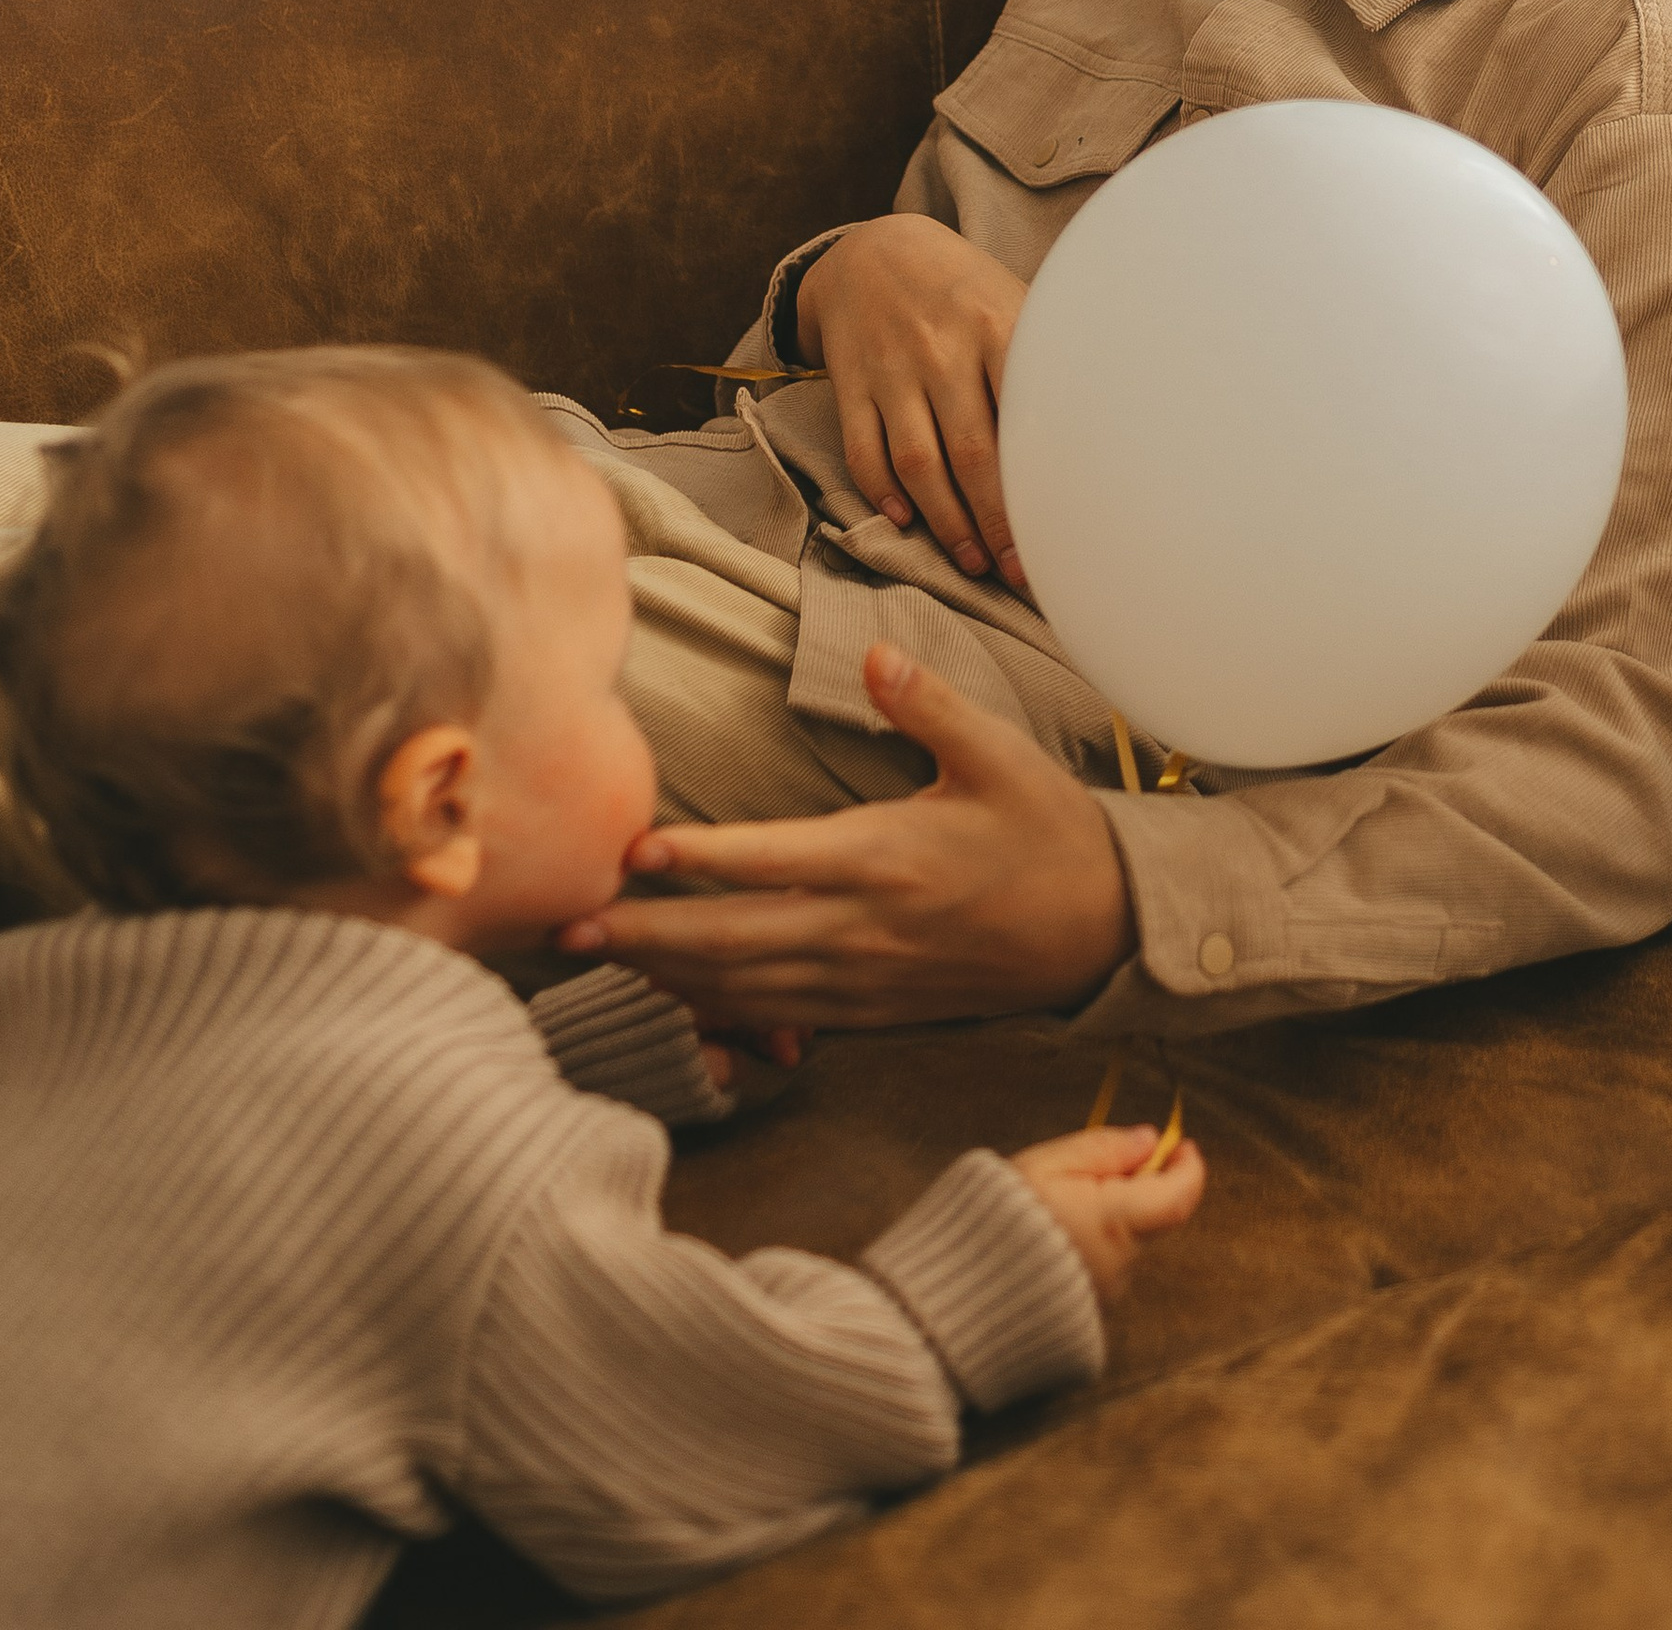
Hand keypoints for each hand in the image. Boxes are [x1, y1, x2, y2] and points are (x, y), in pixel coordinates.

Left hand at [557, 643, 1133, 1030]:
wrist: (1101, 931)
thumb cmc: (1048, 833)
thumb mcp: (998, 753)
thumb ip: (926, 702)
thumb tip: (871, 652)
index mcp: (887, 858)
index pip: (774, 860)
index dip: (701, 858)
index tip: (635, 849)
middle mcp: (864, 927)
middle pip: (735, 938)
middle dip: (647, 935)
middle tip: (570, 924)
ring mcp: (865, 979)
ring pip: (746, 986)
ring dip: (668, 975)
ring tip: (600, 957)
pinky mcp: (872, 1012)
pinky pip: (782, 1020)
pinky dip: (720, 1014)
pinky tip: (675, 1003)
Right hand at [804, 216, 1028, 587]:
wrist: (873, 250)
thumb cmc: (963, 289)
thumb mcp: (1013, 299)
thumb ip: (1046, 356)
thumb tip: (1110, 419)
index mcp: (998, 327)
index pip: (1024, 420)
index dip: (1040, 487)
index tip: (1061, 537)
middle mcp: (943, 350)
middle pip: (971, 454)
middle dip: (997, 523)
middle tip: (1018, 572)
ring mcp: (893, 368)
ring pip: (917, 463)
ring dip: (945, 522)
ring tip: (971, 562)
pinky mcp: (851, 383)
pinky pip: (863, 449)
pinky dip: (881, 493)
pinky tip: (905, 524)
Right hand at [1012, 1125, 1205, 1305]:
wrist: (965, 1291)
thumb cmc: (999, 1220)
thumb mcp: (1048, 1165)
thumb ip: (1103, 1149)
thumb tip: (1147, 1140)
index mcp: (1114, 1221)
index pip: (1178, 1197)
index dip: (1189, 1168)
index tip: (1183, 1145)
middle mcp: (1119, 1261)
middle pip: (1153, 1217)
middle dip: (1142, 1186)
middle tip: (1109, 1163)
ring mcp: (1107, 1290)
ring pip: (1128, 1241)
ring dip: (1115, 1215)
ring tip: (1064, 1200)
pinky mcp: (1091, 1308)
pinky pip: (1107, 1266)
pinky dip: (1097, 1242)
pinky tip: (1059, 1232)